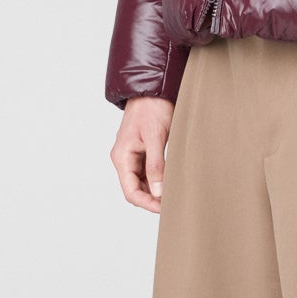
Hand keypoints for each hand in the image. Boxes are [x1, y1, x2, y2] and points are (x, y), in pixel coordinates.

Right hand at [111, 96, 174, 212]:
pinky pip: (147, 172)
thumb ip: (156, 165)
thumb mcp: (156, 137)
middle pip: (135, 190)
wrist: (152, 88)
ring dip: (155, 191)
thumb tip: (157, 192)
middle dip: (152, 200)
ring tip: (174, 195)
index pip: (130, 191)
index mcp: (122, 156)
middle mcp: (124, 158)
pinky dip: (158, 180)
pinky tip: (171, 182)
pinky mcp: (141, 151)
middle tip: (173, 204)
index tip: (164, 209)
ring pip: (142, 182)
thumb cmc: (152, 108)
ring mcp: (132, 155)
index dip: (147, 204)